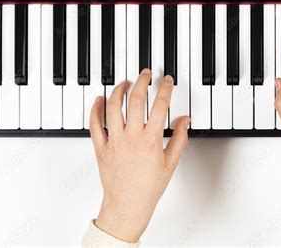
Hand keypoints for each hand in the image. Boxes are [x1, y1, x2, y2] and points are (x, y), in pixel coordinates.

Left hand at [90, 69, 189, 241]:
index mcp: (150, 140)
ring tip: (125, 82)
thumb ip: (180, 138)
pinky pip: (94, 124)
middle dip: (141, 82)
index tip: (167, 81)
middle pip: (135, 100)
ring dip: (118, 90)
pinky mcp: (100, 147)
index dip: (165, 89)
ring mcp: (114, 141)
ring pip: (112, 107)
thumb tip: (185, 120)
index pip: (160, 106)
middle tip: (146, 74)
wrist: (127, 205)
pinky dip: (95, 109)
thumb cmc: (148, 188)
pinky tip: (99, 99)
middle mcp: (131, 137)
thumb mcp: (171, 163)